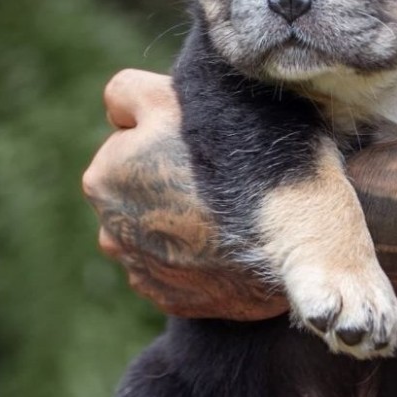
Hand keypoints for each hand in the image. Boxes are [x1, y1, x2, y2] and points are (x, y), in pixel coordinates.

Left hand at [83, 69, 287, 319]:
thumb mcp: (173, 98)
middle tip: (217, 177)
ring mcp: (143, 272)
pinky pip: (177, 268)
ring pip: (156, 231)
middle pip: (140, 190)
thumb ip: (127, 94)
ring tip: (226, 213)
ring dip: (179, 221)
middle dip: (167, 182)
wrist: (295, 234)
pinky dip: (196, 257)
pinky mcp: (173, 301)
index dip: (166, 136)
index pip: (127, 142)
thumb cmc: (238, 156)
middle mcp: (110, 232)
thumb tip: (117, 112)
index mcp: (101, 178)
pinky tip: (228, 243)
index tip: (198, 144)